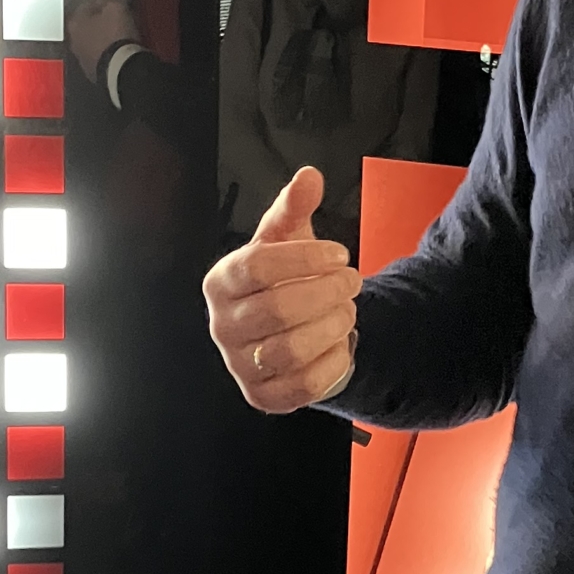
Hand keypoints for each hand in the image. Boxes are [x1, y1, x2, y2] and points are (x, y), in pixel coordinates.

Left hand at [67, 0, 140, 78]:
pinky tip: (122, 48)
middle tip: (123, 14)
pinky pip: (102, 54)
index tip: (120, 0)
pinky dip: (110, 49)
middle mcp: (74, 39)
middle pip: (91, 21)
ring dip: (107, 34)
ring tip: (125, 32)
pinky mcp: (94, 71)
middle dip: (106, 16)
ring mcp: (82, 57)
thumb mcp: (117, 6)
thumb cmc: (115, 34)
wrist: (121, 69)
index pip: (89, 1)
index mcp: (75, 21)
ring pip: (95, 38)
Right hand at [203, 166, 362, 415]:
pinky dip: (331, 362)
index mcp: (220, 282)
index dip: (306, 258)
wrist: (287, 331)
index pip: (259, 267)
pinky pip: (303, 386)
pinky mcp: (263, 397)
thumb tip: (309, 176)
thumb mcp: (287, 240)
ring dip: (332, 325)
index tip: (340, 254)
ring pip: (291, 350)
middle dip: (326, 292)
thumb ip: (294, 208)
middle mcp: (222, 326)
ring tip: (349, 309)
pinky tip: (342, 341)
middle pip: (277, 309)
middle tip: (353, 280)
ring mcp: (239, 365)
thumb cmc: (282, 279)